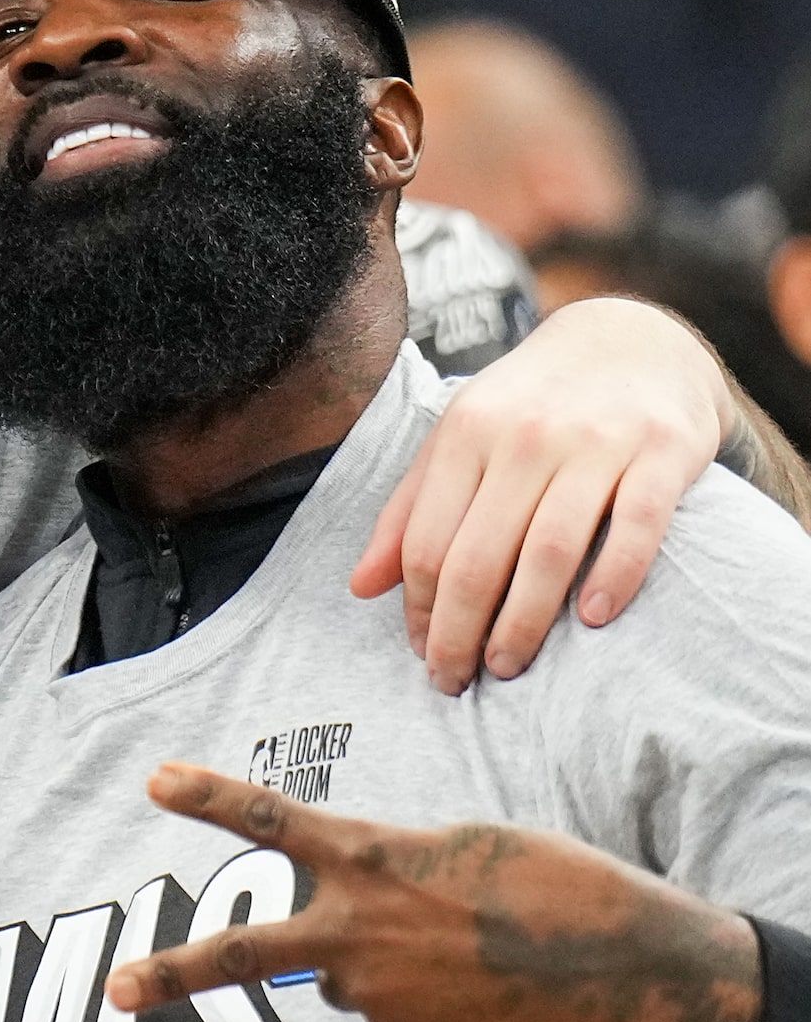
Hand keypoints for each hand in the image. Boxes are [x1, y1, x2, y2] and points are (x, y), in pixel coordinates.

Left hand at [105, 764, 763, 1021]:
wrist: (622, 969)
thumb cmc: (547, 885)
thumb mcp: (458, 847)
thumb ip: (385, 874)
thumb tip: (353, 925)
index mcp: (372, 860)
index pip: (273, 821)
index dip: (211, 798)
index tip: (154, 779)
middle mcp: (358, 933)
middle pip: (246, 955)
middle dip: (174, 975)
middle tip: (115, 992)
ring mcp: (381, 998)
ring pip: (349, 981)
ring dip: (387, 966)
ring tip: (467, 950)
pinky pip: (398, 1017)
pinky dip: (429, 1002)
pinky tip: (484, 990)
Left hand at [354, 297, 723, 691]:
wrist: (634, 341)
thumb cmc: (531, 406)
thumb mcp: (459, 440)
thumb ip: (409, 510)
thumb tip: (360, 586)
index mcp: (465, 434)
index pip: (426, 541)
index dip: (418, 608)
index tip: (421, 652)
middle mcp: (524, 437)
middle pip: (478, 556)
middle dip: (458, 631)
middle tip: (455, 679)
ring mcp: (595, 444)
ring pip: (547, 550)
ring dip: (524, 622)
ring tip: (507, 666)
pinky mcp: (662, 453)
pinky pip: (635, 526)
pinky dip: (612, 577)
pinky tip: (591, 621)